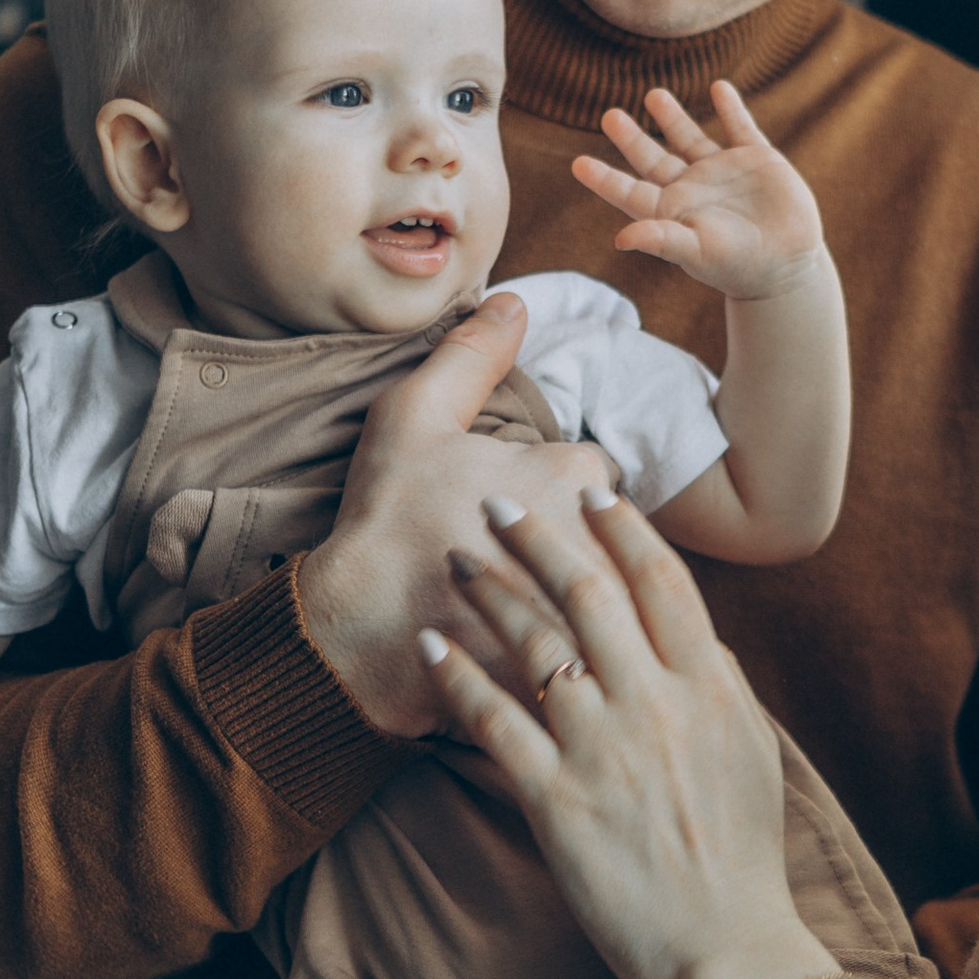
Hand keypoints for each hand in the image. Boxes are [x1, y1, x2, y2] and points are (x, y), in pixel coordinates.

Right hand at [300, 291, 618, 734]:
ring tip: (550, 627)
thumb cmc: (387, 519)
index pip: (603, 483)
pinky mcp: (580, 676)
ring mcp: (595, 613)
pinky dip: (589, 672)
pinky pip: (606, 670)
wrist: (356, 632)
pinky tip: (554, 676)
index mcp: (575, 475)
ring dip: (596, 617)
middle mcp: (599, 542)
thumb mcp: (415, 416)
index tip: (533, 514)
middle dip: (590, 559)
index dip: (568, 499)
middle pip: (622, 546)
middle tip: (543, 576)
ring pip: (622, 609)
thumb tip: (513, 301)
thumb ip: (471, 354)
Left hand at [418, 491, 838, 978]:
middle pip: (589, 594)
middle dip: (539, 538)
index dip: (623, 530)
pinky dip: (459, 676)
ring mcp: (604, 749)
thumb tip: (705, 641)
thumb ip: (725, 691)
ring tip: (457, 559)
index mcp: (711, 689)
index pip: (663, 583)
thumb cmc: (741, 861)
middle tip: (498, 503)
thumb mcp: (753, 758)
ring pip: (536, 644)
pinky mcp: (556, 799)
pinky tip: (430, 645)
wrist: (724, 948)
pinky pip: (495, 721)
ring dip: (491, 592)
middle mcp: (656, 705)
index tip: (593, 492)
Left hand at [571, 83, 829, 303]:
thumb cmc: (738, 266)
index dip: (604, 179)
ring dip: (672, 117)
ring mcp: (723, 172)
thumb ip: (661, 239)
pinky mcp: (757, 160)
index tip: (578, 164)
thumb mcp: (697, 252)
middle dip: (631, 138)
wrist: (788, 266)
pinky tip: (719, 88)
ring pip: (690, 138)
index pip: (630, 191)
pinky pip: (740, 127)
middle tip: (610, 115)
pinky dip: (731, 108)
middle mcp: (692, 189)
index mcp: (672, 211)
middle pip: (653, 158)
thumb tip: (620, 239)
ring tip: (654, 94)